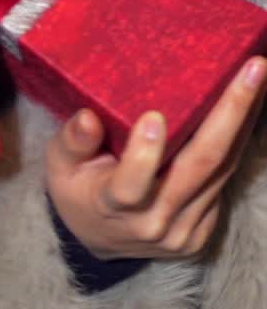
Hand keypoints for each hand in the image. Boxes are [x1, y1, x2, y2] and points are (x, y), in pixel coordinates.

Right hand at [46, 56, 266, 260]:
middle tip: (253, 69)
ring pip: (221, 170)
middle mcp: (155, 223)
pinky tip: (247, 108)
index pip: (130, 186)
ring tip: (257, 77)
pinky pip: (225, 179)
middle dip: (230, 114)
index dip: (144, 155)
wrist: (101, 239)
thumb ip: (72, 141)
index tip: (154, 116)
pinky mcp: (204, 229)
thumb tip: (87, 118)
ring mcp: (185, 230)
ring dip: (244, 121)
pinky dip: (238, 142)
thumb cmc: (78, 190)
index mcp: (112, 207)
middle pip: (199, 167)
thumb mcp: (60, 165)